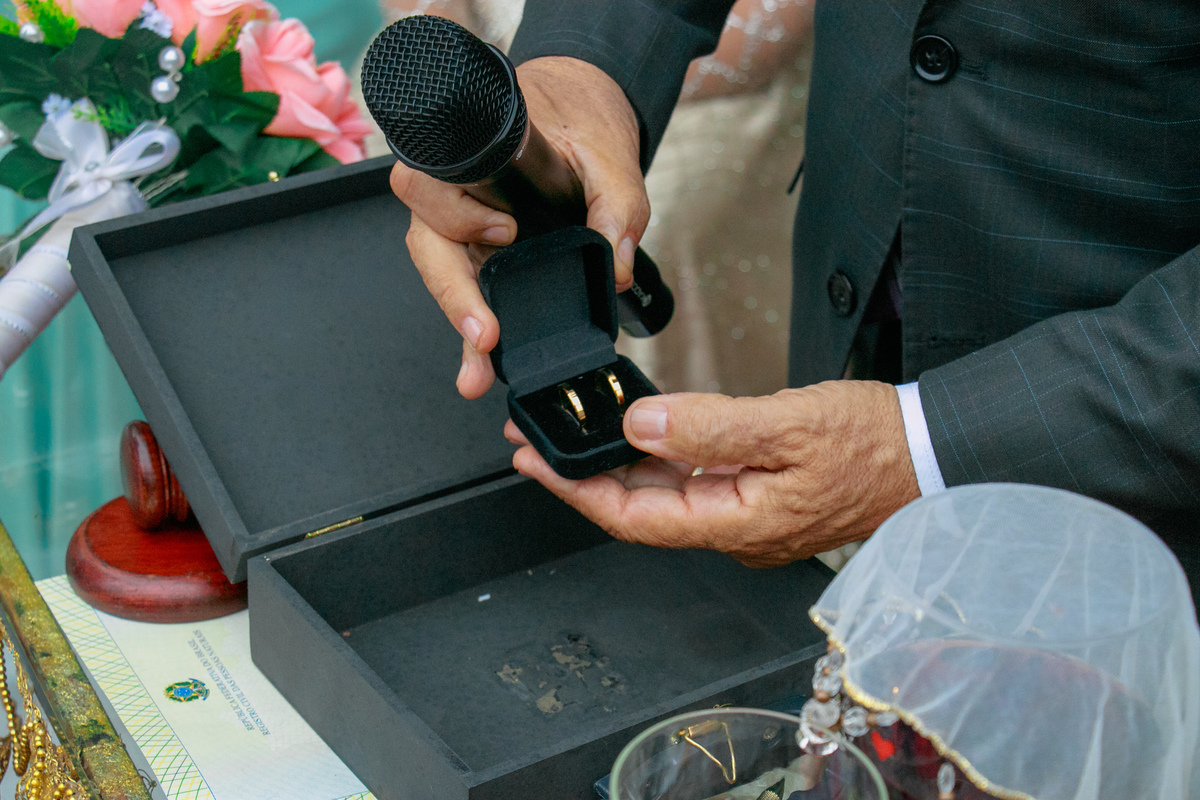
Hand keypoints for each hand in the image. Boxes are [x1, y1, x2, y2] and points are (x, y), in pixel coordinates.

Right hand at [390, 56, 649, 398]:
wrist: (579, 117)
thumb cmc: (580, 125)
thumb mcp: (610, 158)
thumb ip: (618, 206)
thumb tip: (618, 269)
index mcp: (471, 155)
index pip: (430, 184)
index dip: (456, 213)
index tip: (504, 234)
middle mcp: (455, 194)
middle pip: (430, 244)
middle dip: (454, 295)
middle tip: (485, 335)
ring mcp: (463, 230)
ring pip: (444, 277)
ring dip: (461, 323)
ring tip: (479, 372)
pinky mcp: (480, 257)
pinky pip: (469, 293)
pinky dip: (474, 330)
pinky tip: (482, 368)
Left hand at [507, 381, 921, 566]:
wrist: (931, 452)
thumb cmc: (875, 444)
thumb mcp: (788, 425)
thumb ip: (710, 426)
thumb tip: (640, 424)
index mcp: (738, 524)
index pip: (635, 518)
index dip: (578, 491)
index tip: (535, 462)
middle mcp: (735, 531)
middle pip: (640, 511)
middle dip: (583, 476)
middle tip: (534, 442)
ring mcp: (746, 516)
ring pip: (664, 496)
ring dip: (616, 465)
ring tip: (573, 434)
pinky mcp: (758, 497)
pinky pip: (693, 482)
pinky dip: (657, 458)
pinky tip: (637, 433)